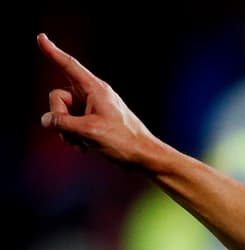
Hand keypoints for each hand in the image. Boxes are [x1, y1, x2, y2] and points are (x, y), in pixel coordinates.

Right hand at [36, 33, 157, 166]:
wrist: (143, 156)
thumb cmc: (123, 141)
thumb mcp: (89, 131)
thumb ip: (62, 123)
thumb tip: (46, 120)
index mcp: (95, 89)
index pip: (69, 66)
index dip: (52, 52)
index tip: (41, 37)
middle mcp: (92, 94)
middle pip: (58, 97)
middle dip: (60, 117)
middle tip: (75, 133)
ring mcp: (91, 107)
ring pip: (63, 113)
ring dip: (66, 130)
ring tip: (82, 143)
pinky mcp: (92, 120)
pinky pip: (71, 123)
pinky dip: (73, 135)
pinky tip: (83, 147)